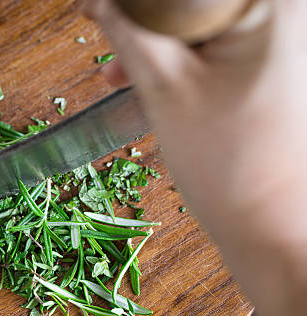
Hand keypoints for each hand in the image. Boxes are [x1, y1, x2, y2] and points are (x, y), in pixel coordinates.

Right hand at [86, 0, 306, 315]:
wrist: (271, 224)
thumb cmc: (229, 163)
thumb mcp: (161, 85)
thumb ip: (124, 29)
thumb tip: (98, 1)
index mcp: (271, 3)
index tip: (98, 8)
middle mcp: (286, 14)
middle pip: (191, 1)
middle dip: (144, 17)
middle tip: (104, 28)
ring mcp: (281, 42)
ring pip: (199, 21)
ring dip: (156, 40)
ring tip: (117, 70)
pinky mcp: (272, 66)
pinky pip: (214, 45)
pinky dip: (179, 57)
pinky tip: (147, 78)